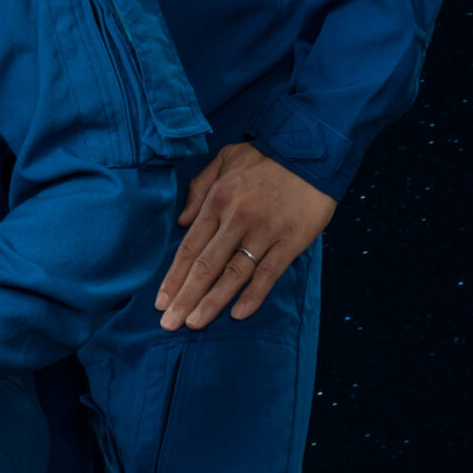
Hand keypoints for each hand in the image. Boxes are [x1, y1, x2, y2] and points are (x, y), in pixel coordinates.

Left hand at [159, 141, 335, 329]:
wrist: (311, 149)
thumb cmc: (264, 156)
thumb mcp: (223, 160)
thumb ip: (199, 189)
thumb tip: (181, 222)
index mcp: (217, 201)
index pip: (189, 247)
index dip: (174, 277)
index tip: (161, 301)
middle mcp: (236, 220)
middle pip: (205, 265)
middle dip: (185, 297)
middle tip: (169, 324)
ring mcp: (264, 232)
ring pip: (233, 273)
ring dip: (212, 301)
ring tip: (194, 323)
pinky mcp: (292, 240)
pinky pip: (270, 272)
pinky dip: (254, 294)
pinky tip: (238, 313)